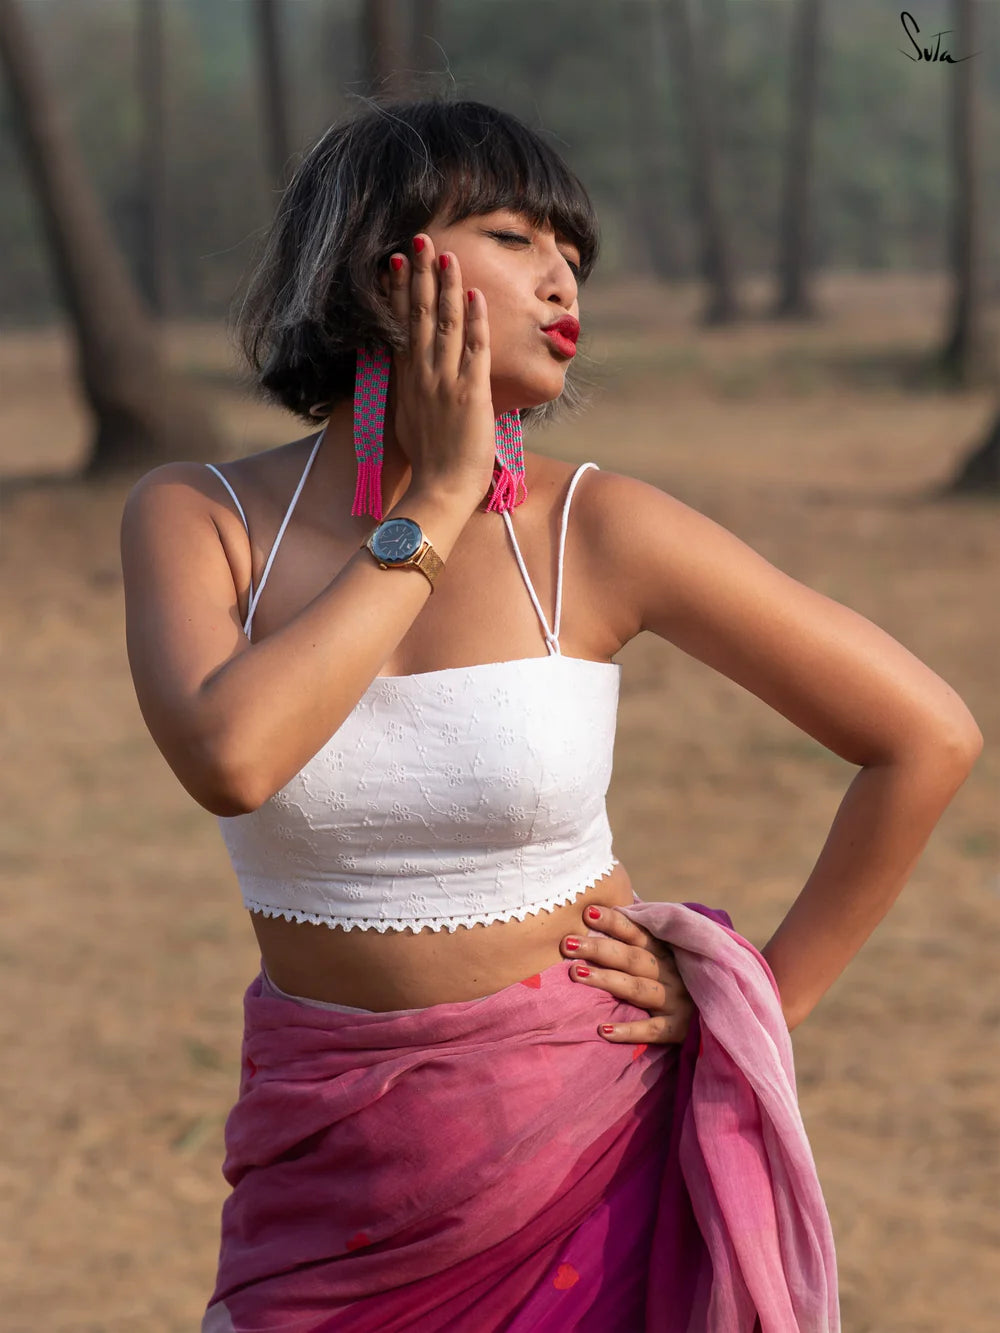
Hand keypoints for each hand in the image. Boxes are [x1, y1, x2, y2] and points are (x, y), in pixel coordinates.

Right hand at [386, 234, 497, 505]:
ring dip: (447, 287)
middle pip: (419, 316)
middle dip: (420, 275)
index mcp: (407, 381)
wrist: (439, 491)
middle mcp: (421, 375)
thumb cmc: (429, 463)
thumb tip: (409, 373)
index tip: (397, 262)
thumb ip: (412, 392)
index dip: (400, 291)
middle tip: (418, 239)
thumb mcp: (410, 421)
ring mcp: (444, 383)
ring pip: (445, 325)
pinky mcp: (470, 395)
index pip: (401, 325)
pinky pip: (474, 350)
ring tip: (447, 254)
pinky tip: (476, 295)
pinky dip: (475, 322)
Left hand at [561, 904, 693, 1044]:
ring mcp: (678, 1000)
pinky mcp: (681, 1029)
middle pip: (631, 958)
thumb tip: (603, 916)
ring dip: (607, 980)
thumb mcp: (670, 956)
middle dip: (598, 949)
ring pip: (637, 988)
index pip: (637, 932)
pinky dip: (630, 1031)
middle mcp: (673, 972)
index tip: (586, 912)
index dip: (613, 921)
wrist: (725, 1018)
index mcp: (667, 952)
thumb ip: (642, 941)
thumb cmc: (685, 981)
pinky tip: (603, 1030)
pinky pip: (653, 1030)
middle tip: (567, 943)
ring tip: (575, 974)